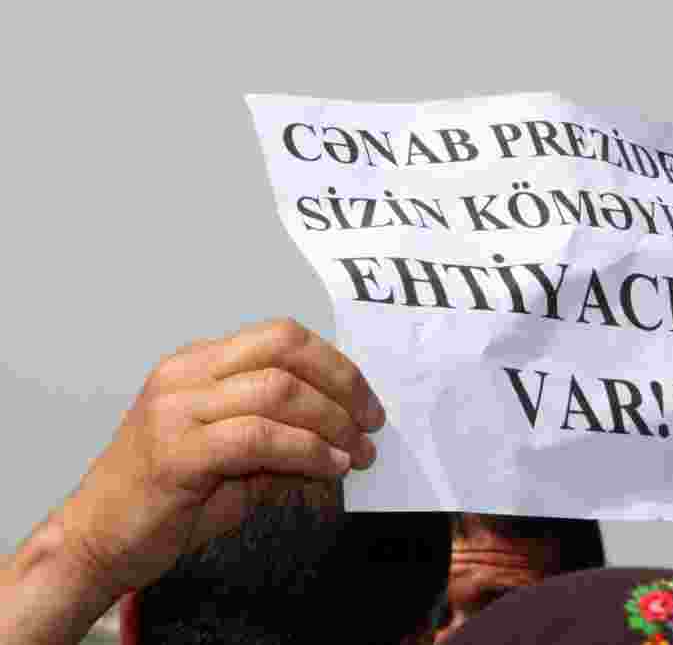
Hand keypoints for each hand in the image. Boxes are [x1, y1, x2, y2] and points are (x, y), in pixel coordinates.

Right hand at [58, 318, 384, 596]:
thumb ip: (288, 440)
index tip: (366, 402)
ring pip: (278, 390)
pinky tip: (328, 467)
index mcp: (201, 363)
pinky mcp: (176, 451)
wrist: (97, 540)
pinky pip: (259, 437)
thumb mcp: (239, 460)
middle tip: (371, 423)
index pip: (282, 336)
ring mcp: (177, 408)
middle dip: (342, 381)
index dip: (335, 364)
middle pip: (285, 346)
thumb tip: (347, 440)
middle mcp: (187, 374)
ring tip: (357, 453)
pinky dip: (306, 450)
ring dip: (332, 422)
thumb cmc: (167, 498)